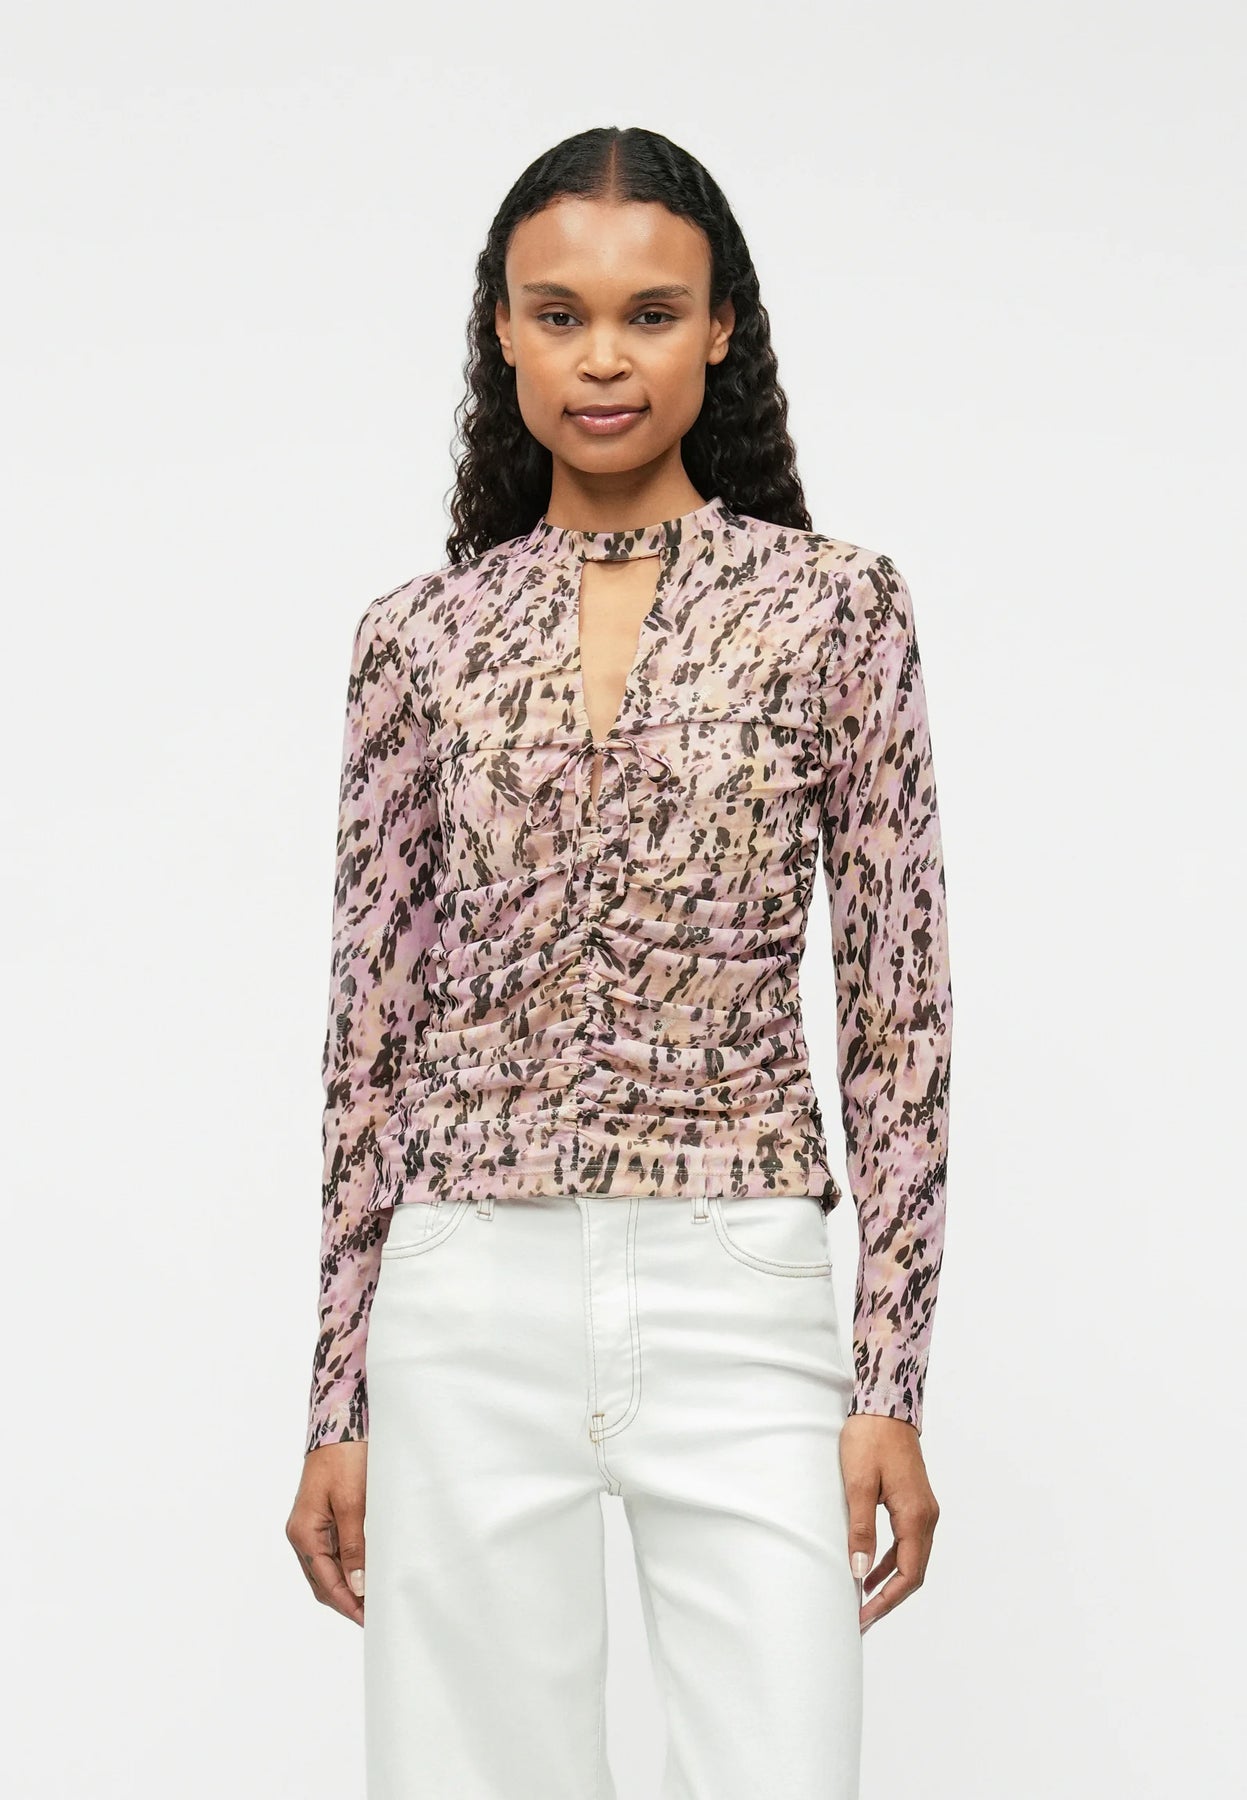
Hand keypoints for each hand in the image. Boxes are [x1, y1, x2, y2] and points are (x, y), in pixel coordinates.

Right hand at [286, 1441, 368, 1625]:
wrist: (340, 1423)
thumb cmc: (344, 1459)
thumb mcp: (352, 1503)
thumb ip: (353, 1546)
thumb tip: (358, 1585)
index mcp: (303, 1533)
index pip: (326, 1582)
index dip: (348, 1603)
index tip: (369, 1619)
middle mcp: (301, 1534)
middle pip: (323, 1581)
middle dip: (347, 1600)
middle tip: (374, 1615)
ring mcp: (309, 1527)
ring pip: (327, 1570)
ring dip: (347, 1586)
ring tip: (372, 1599)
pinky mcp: (321, 1518)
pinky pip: (332, 1552)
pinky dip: (347, 1567)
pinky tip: (366, 1570)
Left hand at [840, 1414, 939, 1633]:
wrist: (885, 1405)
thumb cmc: (870, 1439)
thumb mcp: (858, 1484)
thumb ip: (861, 1529)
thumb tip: (860, 1571)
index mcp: (916, 1516)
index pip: (908, 1574)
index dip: (887, 1600)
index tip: (864, 1616)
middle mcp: (927, 1517)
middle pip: (914, 1572)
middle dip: (890, 1598)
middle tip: (863, 1617)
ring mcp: (923, 1509)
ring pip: (912, 1558)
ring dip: (891, 1582)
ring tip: (865, 1601)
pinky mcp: (915, 1502)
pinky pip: (908, 1542)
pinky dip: (891, 1561)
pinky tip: (872, 1569)